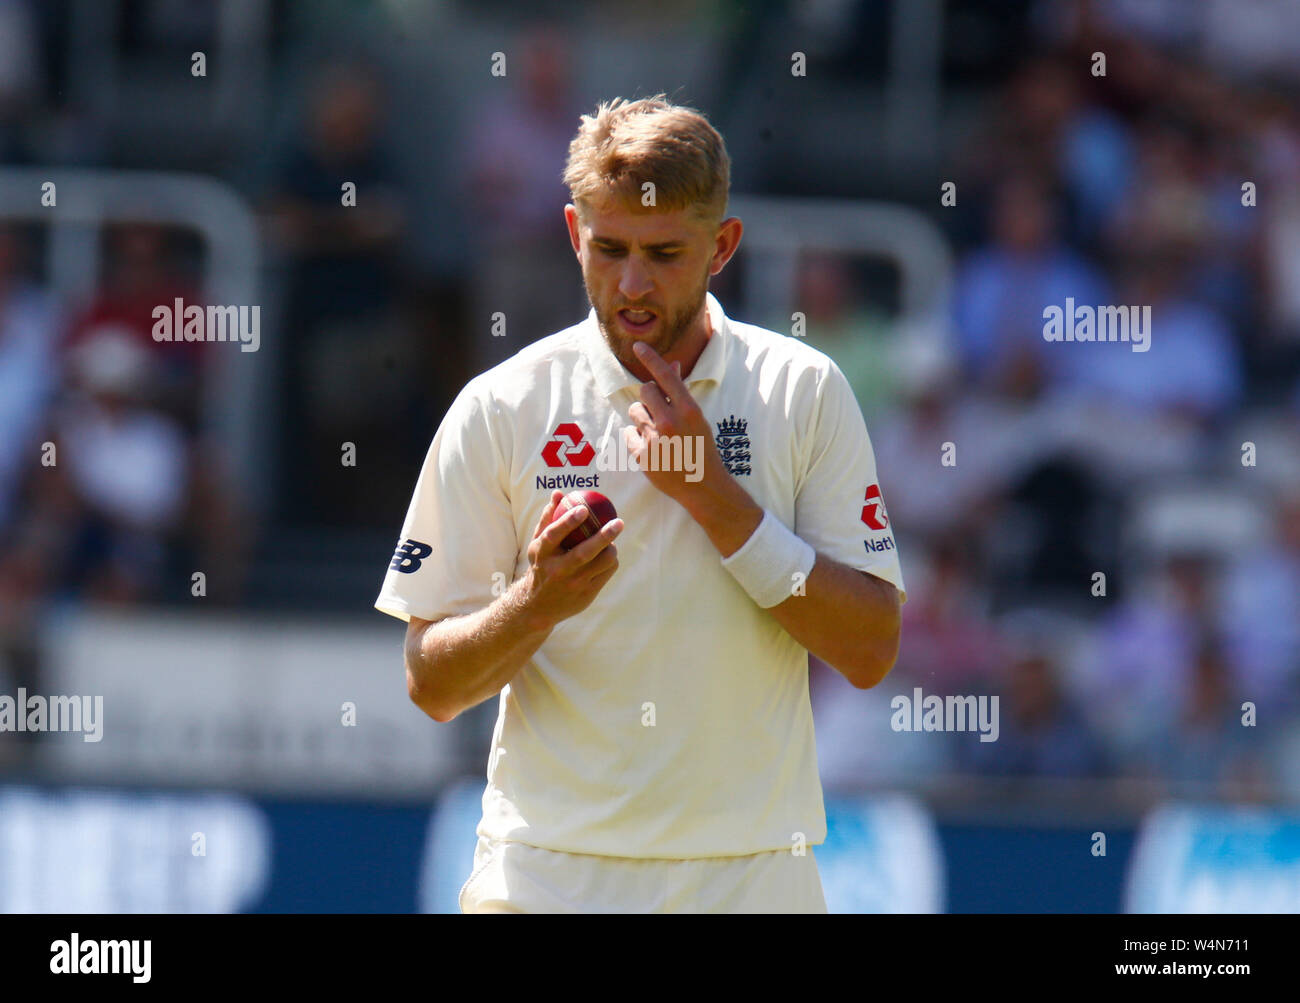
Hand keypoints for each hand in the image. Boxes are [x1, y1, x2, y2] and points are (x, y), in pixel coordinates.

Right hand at [521, 490, 622, 628]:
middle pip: (584, 553)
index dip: (569, 521)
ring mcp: (573, 585)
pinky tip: (608, 555)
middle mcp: (557, 570)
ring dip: (611, 549)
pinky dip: (611, 561)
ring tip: (611, 541)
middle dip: (604, 536)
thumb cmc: (542, 564)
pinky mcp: (586, 595)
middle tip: (618, 522)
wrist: (538, 606)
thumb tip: (559, 493)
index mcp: (542, 554)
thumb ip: (548, 518)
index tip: (584, 508)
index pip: (554, 535)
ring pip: (602, 563)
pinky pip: (607, 573)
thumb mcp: (538, 544)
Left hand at [625, 341, 729, 508]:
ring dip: (642, 418)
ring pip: (635, 412)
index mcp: (688, 409)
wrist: (702, 485)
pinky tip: (652, 449)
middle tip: (659, 412)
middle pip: (645, 391)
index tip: (637, 346)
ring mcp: (654, 439)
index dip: (650, 358)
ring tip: (658, 434)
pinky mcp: (642, 455)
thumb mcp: (697, 418)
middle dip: (649, 398)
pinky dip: (637, 439)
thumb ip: (680, 393)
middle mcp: (670, 421)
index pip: (664, 376)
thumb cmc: (701, 448)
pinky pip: (629, 433)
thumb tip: (671, 365)